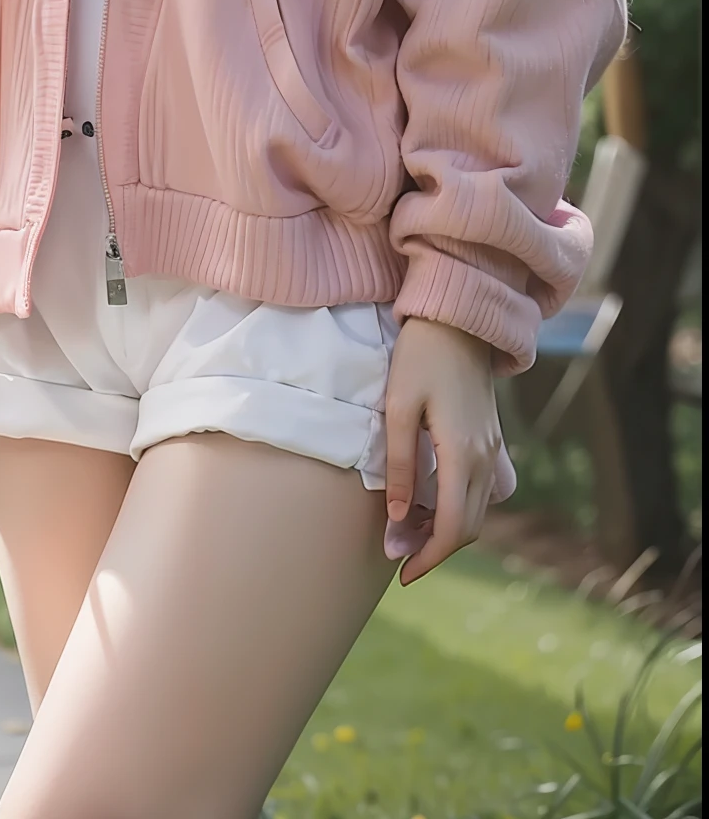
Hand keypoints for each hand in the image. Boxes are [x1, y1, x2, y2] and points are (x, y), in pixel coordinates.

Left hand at [383, 316, 502, 586]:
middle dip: (435, 549)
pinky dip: (462, 507)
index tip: (402, 572)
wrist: (456, 317)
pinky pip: (484, 488)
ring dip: (449, 530)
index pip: (454, 527)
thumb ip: (401, 465)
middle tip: (398, 554)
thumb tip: (399, 518)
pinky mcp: (491, 437)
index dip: (429, 557)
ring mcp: (493, 447)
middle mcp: (486, 456)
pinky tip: (434, 501)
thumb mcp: (398, 408)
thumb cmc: (420, 356)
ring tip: (410, 531)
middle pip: (470, 526)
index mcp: (463, 453)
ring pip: (479, 510)